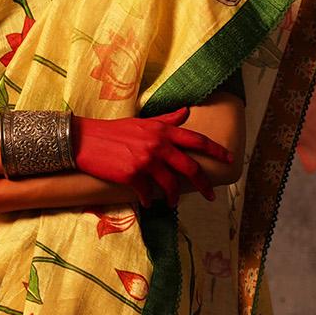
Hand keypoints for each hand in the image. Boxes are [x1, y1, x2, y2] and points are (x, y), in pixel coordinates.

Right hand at [72, 106, 230, 204]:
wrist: (85, 140)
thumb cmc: (113, 132)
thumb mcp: (143, 122)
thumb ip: (166, 120)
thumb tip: (185, 112)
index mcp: (163, 130)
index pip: (196, 139)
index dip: (216, 150)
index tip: (230, 159)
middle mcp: (158, 144)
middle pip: (190, 167)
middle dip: (203, 183)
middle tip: (211, 196)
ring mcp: (145, 160)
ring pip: (171, 184)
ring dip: (174, 197)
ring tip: (172, 202)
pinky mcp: (132, 175)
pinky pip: (148, 193)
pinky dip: (149, 201)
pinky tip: (147, 203)